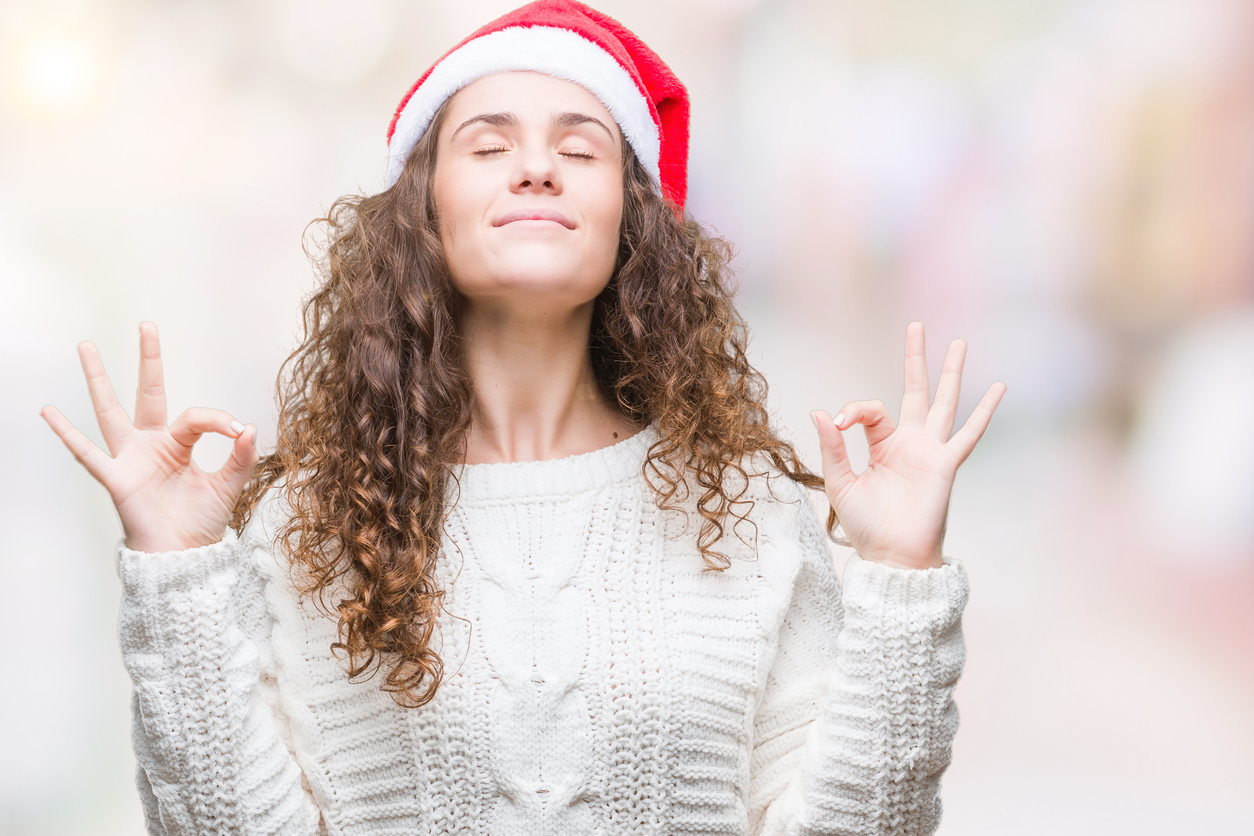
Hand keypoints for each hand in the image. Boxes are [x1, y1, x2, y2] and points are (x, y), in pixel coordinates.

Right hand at [40, 321, 259, 552]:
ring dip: (98, 380)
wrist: (184, 554)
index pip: (196, 416)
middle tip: (146, 325)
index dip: (218, 420)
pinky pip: (88, 453)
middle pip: (149, 392)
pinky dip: (67, 433)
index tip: (238, 432)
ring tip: (86, 347)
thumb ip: (241, 457)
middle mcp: (152, 443)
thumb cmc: (201, 520)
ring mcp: (131, 457)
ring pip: (111, 411)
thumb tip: (249, 427)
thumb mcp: (229, 485)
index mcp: (180, 443)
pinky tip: (49, 411)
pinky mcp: (116, 478)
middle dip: (148, 360)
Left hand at [810, 321, 1005, 570]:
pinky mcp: (946, 465)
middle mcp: (909, 443)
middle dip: (915, 359)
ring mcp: (930, 452)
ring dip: (951, 373)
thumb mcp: (839, 483)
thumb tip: (820, 412)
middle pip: (914, 391)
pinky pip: (969, 434)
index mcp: (881, 446)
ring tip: (959, 343)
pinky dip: (984, 411)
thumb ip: (831, 448)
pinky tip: (999, 388)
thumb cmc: (866, 526)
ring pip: (943, 403)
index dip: (852, 409)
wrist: (892, 557)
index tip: (837, 423)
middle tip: (916, 325)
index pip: (870, 410)